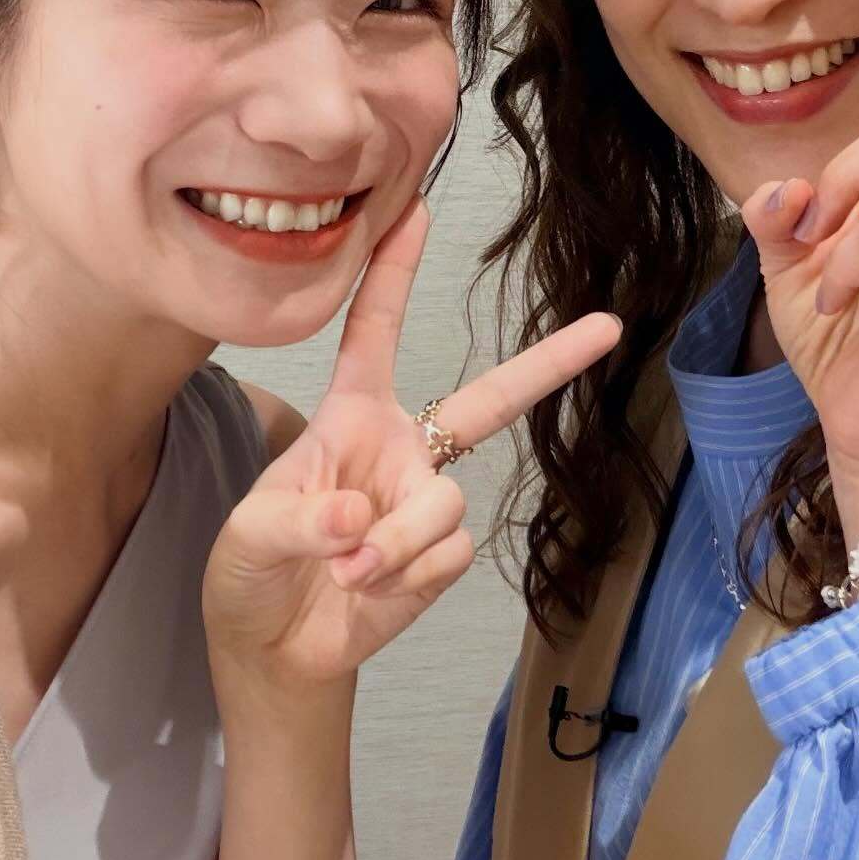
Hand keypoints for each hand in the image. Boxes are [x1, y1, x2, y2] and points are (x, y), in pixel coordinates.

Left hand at [202, 197, 620, 699]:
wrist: (274, 649)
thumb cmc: (251, 569)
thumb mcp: (249, 535)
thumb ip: (297, 519)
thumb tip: (356, 521)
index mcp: (350, 417)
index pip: (373, 333)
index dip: (392, 271)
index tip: (415, 210)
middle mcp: (401, 449)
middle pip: (489, 400)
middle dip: (551, 363)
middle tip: (609, 326)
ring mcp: (426, 502)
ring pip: (446, 504)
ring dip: (395, 543)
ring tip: (346, 571)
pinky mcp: (441, 557)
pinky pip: (449, 554)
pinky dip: (405, 576)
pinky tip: (368, 590)